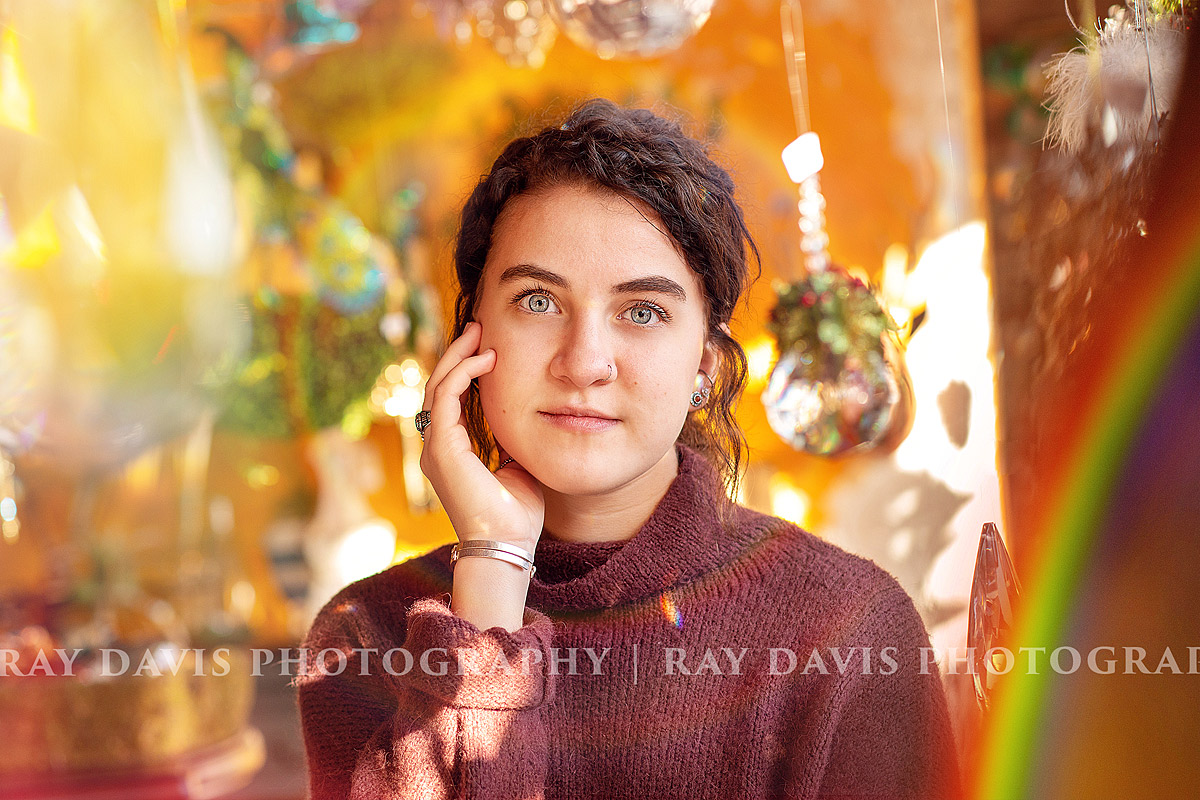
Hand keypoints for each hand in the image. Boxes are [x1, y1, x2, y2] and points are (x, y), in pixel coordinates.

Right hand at [418, 321, 543, 551]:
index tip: (487, 348)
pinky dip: (462, 374)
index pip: (450, 400)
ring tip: (478, 334)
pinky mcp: (443, 448)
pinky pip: (445, 398)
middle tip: (479, 329)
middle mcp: (438, 447)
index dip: (465, 370)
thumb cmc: (516, 515)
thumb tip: (529, 414)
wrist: (508, 545)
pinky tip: (485, 360)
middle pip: (439, 387)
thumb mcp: (519, 465)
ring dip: (458, 357)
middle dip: (458, 355)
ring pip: (438, 387)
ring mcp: (436, 448)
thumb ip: (514, 440)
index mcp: (452, 452)